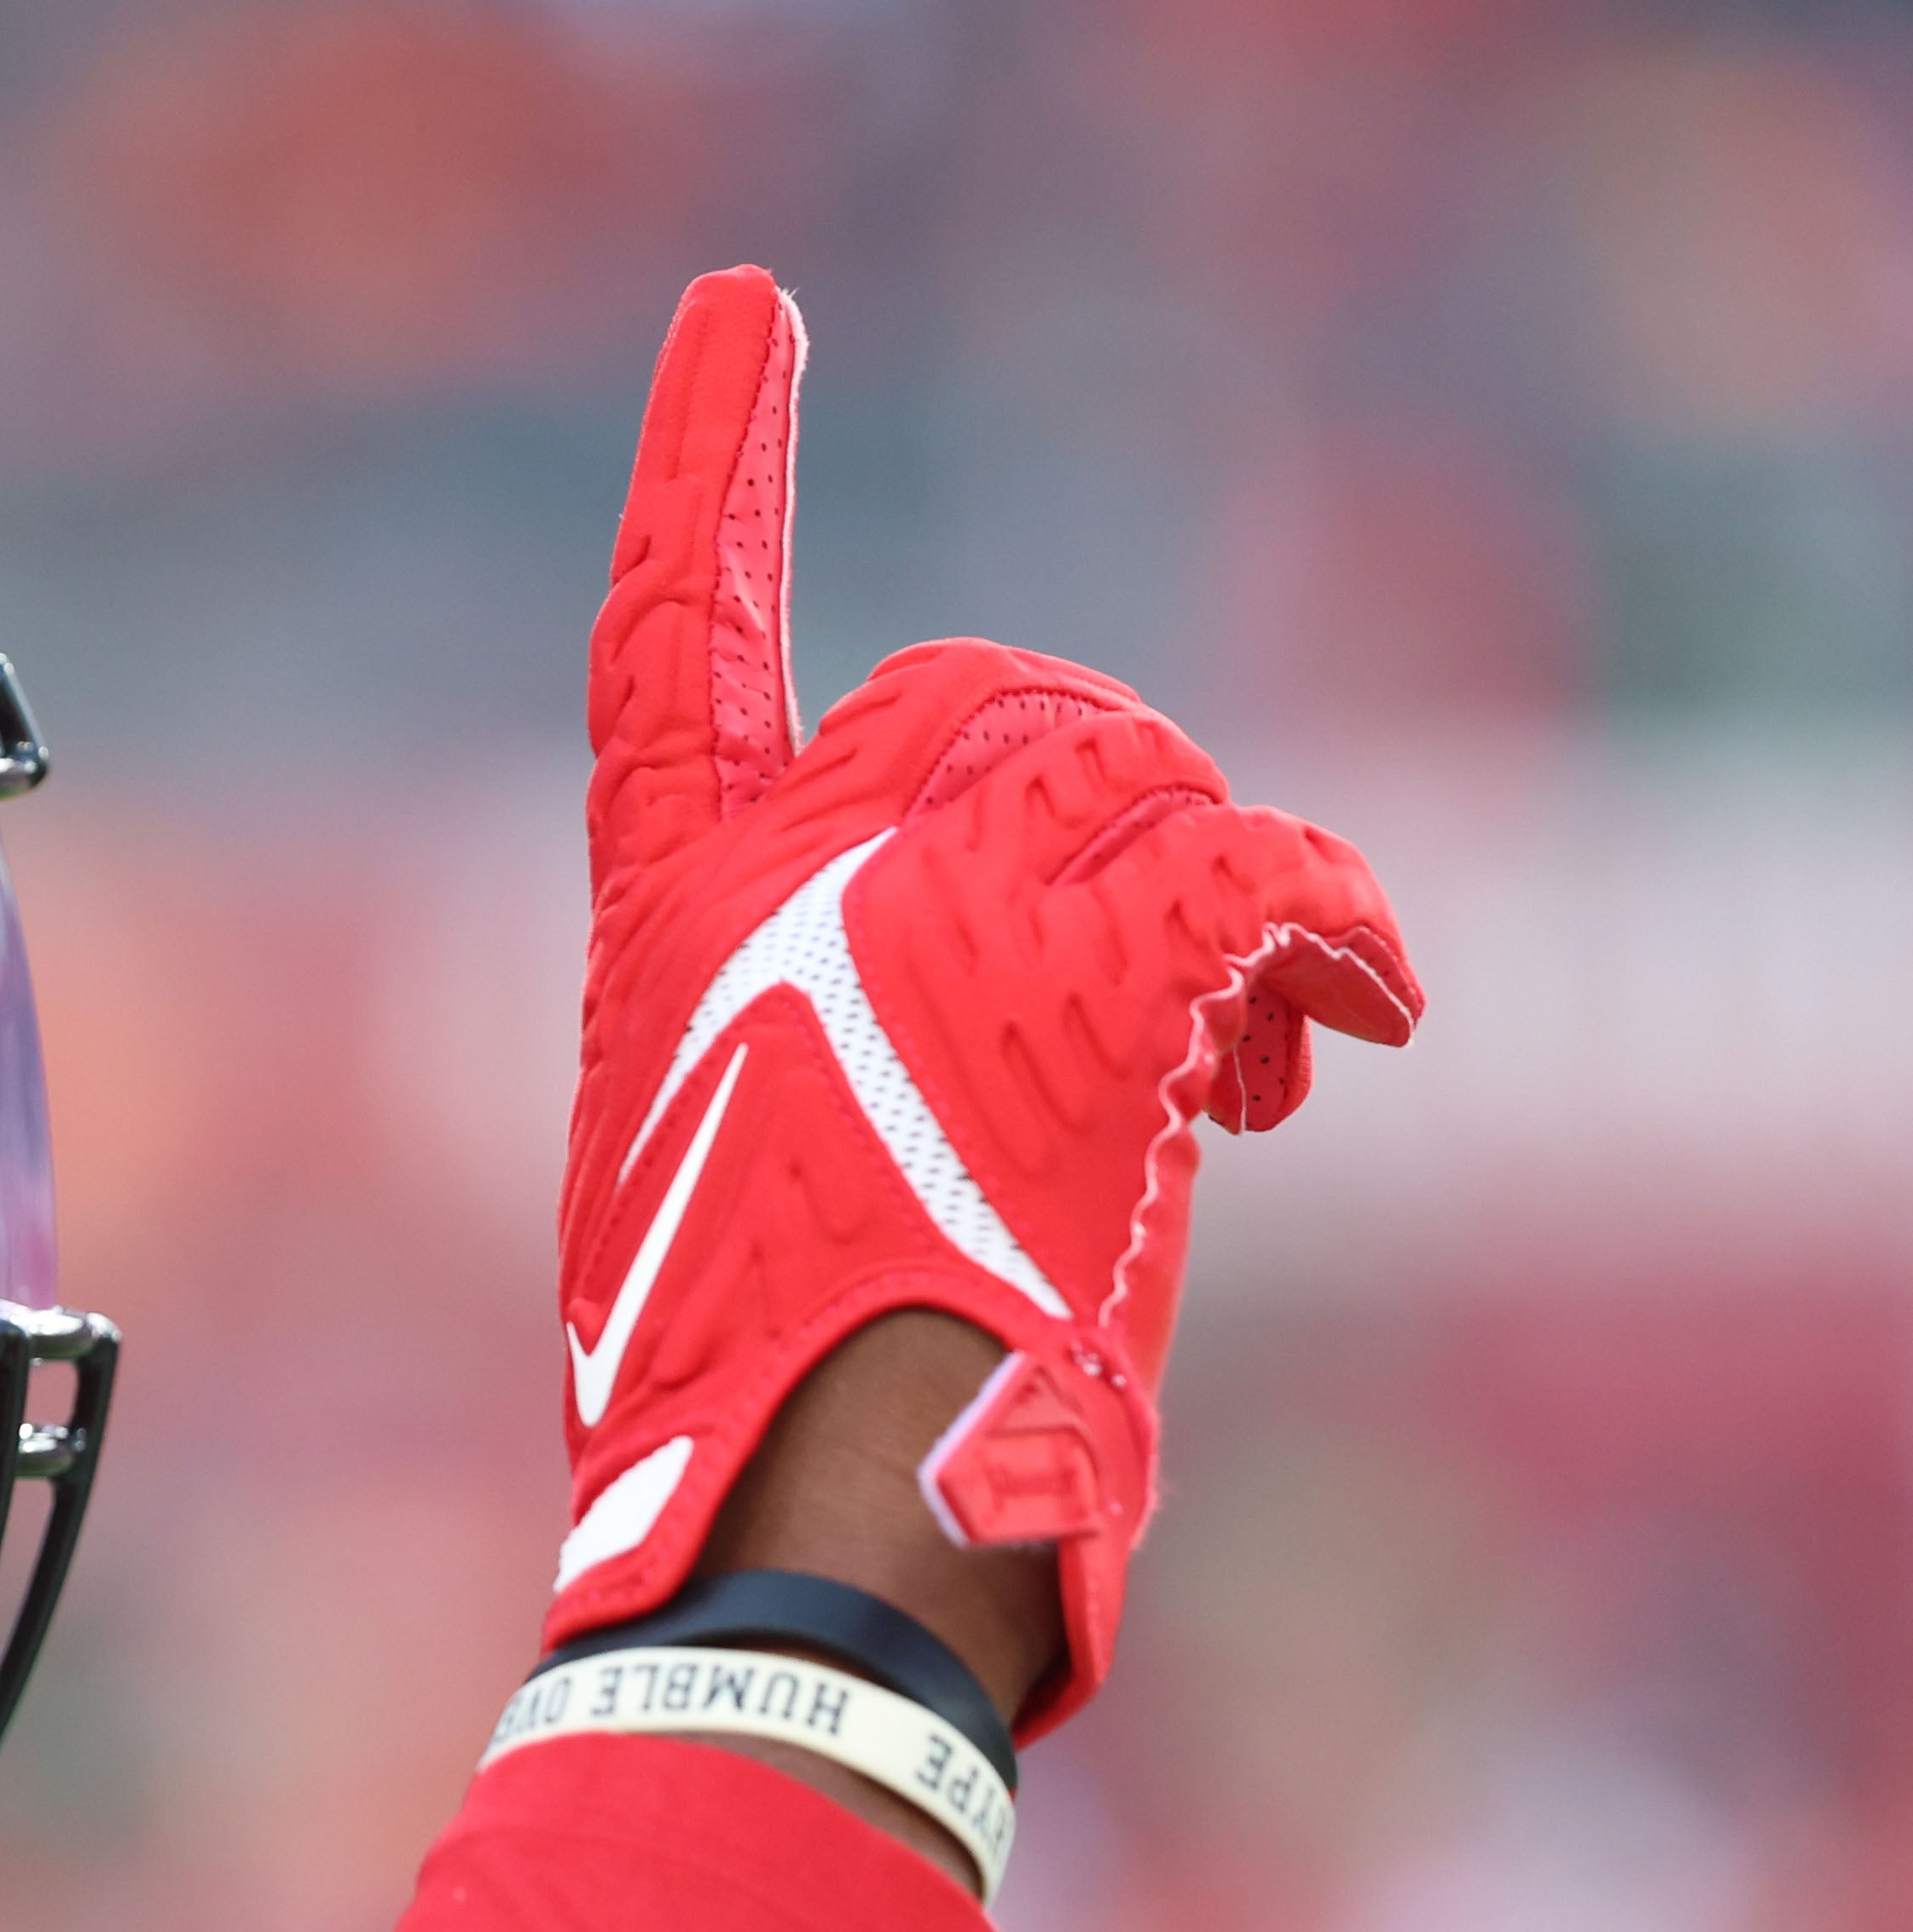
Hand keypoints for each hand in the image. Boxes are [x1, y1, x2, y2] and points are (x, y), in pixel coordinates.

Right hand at [557, 268, 1423, 1734]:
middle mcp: (782, 876)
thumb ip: (798, 1024)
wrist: (814, 1519)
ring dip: (1214, 906)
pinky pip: (1262, 873)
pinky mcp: (1088, 974)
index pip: (668, 648)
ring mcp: (930, 908)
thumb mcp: (709, 1176)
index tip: (743, 318)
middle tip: (1158, 983)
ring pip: (1132, 779)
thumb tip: (968, 1037)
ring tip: (1247, 1075)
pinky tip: (1362, 1025)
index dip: (707, 474)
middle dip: (1088, 809)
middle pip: (978, 703)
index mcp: (664, 923)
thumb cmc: (753, 1406)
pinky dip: (1338, 939)